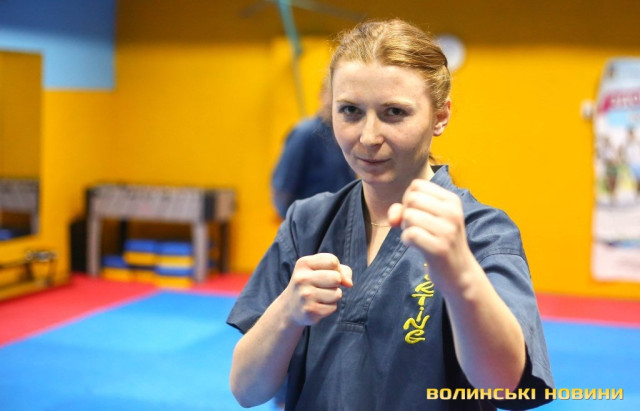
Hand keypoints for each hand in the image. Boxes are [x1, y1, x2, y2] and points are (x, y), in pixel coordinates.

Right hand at [283, 253, 352, 325]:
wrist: (291, 306)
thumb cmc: (312, 283)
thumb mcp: (321, 269)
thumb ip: (341, 270)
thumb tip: (349, 283)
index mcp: (303, 264)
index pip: (332, 261)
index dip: (336, 268)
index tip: (328, 273)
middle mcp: (302, 278)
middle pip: (336, 277)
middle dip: (336, 283)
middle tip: (324, 286)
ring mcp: (305, 295)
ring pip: (337, 294)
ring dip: (333, 296)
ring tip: (320, 296)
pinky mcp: (309, 311)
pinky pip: (333, 307)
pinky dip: (329, 307)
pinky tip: (318, 305)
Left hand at [388, 179, 475, 294]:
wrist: (459, 273)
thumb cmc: (439, 241)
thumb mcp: (427, 219)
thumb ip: (404, 209)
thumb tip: (392, 218)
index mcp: (452, 200)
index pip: (417, 185)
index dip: (409, 199)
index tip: (417, 213)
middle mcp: (452, 212)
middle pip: (412, 198)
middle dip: (406, 212)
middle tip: (415, 226)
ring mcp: (448, 230)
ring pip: (409, 215)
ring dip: (406, 227)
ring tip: (417, 236)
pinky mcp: (440, 248)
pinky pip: (410, 234)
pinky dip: (406, 239)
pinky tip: (415, 245)